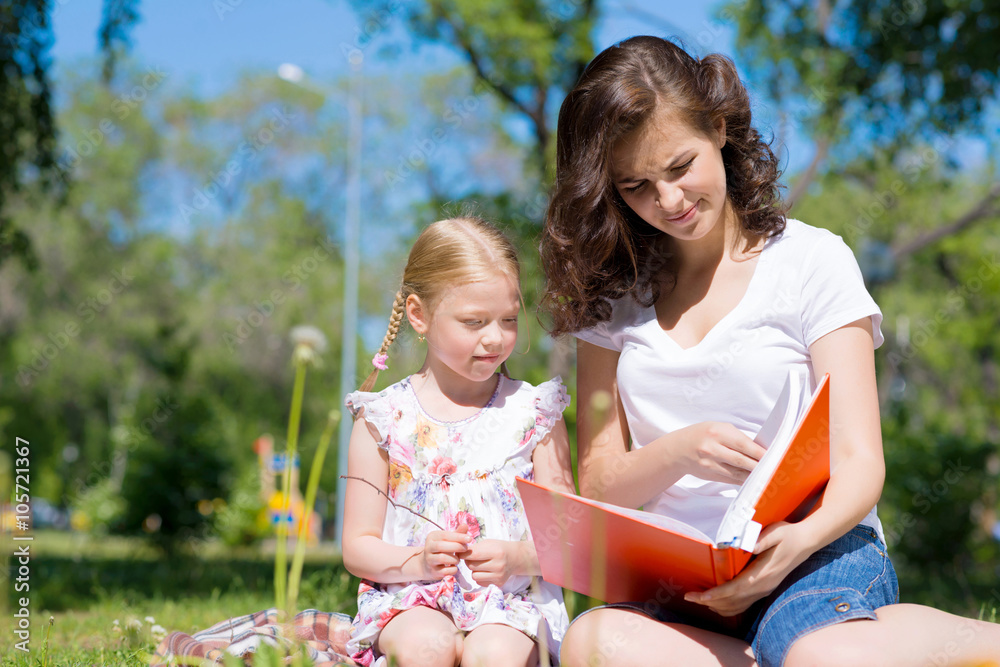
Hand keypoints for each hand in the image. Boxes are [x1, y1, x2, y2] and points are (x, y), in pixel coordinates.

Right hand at [419, 525, 471, 578]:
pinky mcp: (433, 571)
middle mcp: (428, 548)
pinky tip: (454, 566)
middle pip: (441, 546)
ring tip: (458, 559)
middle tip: (466, 548)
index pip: (445, 535)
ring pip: (442, 558)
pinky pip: (445, 571)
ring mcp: (429, 560)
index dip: (458, 537)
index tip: (469, 539)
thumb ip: (457, 533)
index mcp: (432, 537)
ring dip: (455, 559)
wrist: (427, 564)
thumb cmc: (442, 549)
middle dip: (457, 547)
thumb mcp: (447, 539)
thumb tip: (465, 525)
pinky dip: (453, 569)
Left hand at [464, 539, 525, 586]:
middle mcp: (499, 566)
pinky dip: (479, 577)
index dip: (464, 554)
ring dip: (474, 570)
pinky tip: (485, 571)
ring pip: (474, 576)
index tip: (461, 552)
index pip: (473, 555)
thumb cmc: (499, 548)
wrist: (515, 558)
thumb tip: (458, 554)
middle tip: (473, 558)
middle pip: (472, 566)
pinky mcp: (498, 584)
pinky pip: (479, 582)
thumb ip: (474, 548)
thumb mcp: (488, 543)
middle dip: (469, 561)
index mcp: (496, 552)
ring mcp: (499, 576)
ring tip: (480, 565)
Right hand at [673, 422, 767, 483]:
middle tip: (774, 469)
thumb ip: (737, 438)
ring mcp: (709, 464)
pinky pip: (731, 479)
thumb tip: (759, 450)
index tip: (773, 457)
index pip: (743, 444)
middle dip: (759, 466)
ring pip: (737, 473)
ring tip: (767, 476)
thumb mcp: (718, 428)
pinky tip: (753, 480)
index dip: (759, 452)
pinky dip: (744, 480)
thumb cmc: (702, 435)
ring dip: (753, 475)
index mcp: (716, 433)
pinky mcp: (710, 475)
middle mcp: (711, 449)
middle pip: (741, 461)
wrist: (679, 449)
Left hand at [683, 521, 815, 615]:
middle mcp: (762, 586)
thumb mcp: (776, 532)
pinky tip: (717, 604)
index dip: (716, 594)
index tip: (700, 596)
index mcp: (762, 574)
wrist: (806, 542)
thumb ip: (762, 539)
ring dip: (717, 606)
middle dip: (709, 601)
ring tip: (698, 600)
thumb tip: (747, 545)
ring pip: (737, 606)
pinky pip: (744, 604)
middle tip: (689, 597)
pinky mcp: (764, 589)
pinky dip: (728, 608)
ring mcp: (764, 590)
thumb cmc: (788, 534)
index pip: (735, 589)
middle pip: (732, 601)